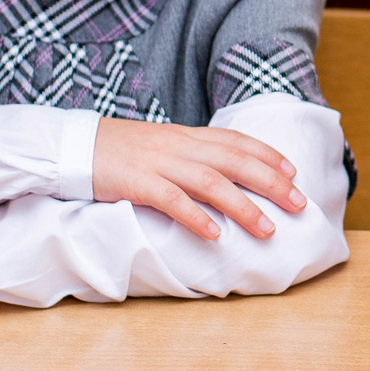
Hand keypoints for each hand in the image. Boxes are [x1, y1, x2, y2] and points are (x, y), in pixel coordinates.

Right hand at [93, 118, 303, 240]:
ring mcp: (158, 163)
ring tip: (267, 229)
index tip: (294, 173)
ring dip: (243, 207)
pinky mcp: (136, 182)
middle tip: (298, 204)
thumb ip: (190, 154)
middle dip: (271, 183)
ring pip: (211, 182)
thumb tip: (222, 172)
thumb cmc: (118, 151)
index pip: (236, 141)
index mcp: (185, 136)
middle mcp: (178, 146)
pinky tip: (216, 235)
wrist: (71, 146)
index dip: (268, 155)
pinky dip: (196, 217)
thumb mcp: (160, 145)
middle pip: (235, 161)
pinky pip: (171, 200)